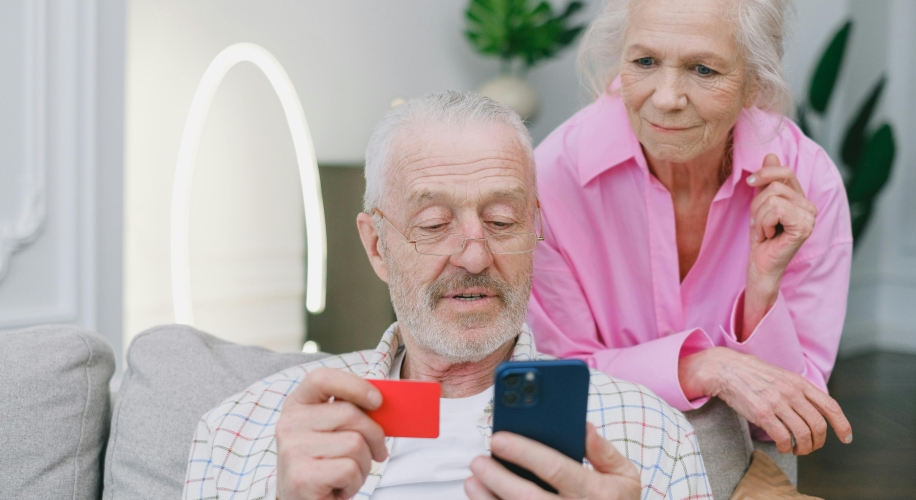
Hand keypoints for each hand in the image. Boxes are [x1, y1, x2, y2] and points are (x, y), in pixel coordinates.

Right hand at [276, 368, 387, 499]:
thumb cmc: (324, 464)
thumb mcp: (333, 431)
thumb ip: (350, 412)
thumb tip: (383, 403)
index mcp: (297, 405)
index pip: (322, 378)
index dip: (354, 385)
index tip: (377, 401)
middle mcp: (289, 424)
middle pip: (350, 414)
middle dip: (374, 436)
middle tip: (376, 452)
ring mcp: (293, 450)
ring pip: (355, 443)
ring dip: (364, 464)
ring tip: (349, 473)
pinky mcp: (302, 476)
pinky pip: (349, 468)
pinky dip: (355, 482)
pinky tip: (340, 486)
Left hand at [464, 423, 640, 499]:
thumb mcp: (624, 476)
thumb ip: (603, 452)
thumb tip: (584, 426)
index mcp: (597, 492)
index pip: (556, 468)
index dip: (524, 452)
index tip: (498, 438)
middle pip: (529, 497)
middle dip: (498, 477)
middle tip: (478, 460)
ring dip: (489, 499)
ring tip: (473, 480)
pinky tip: (483, 498)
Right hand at [680, 347, 852, 454]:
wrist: (725, 369)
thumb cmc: (752, 374)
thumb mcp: (782, 376)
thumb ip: (799, 390)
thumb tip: (815, 410)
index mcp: (799, 382)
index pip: (830, 406)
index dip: (842, 425)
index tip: (846, 438)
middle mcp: (791, 392)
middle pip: (818, 425)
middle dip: (818, 442)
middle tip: (811, 446)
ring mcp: (776, 402)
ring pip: (802, 434)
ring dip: (803, 448)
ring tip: (797, 449)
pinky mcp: (761, 413)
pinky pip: (782, 437)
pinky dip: (785, 447)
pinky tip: (782, 446)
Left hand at [743, 154, 816, 336]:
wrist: (761, 264)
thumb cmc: (762, 238)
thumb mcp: (761, 204)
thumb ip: (767, 181)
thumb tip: (771, 155)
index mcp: (801, 199)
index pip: (785, 172)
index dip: (765, 173)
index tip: (749, 182)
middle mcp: (810, 206)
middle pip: (775, 185)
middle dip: (757, 204)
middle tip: (760, 223)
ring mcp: (810, 216)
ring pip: (773, 197)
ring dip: (759, 216)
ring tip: (764, 231)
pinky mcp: (804, 226)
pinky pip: (775, 209)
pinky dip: (764, 223)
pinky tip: (769, 236)